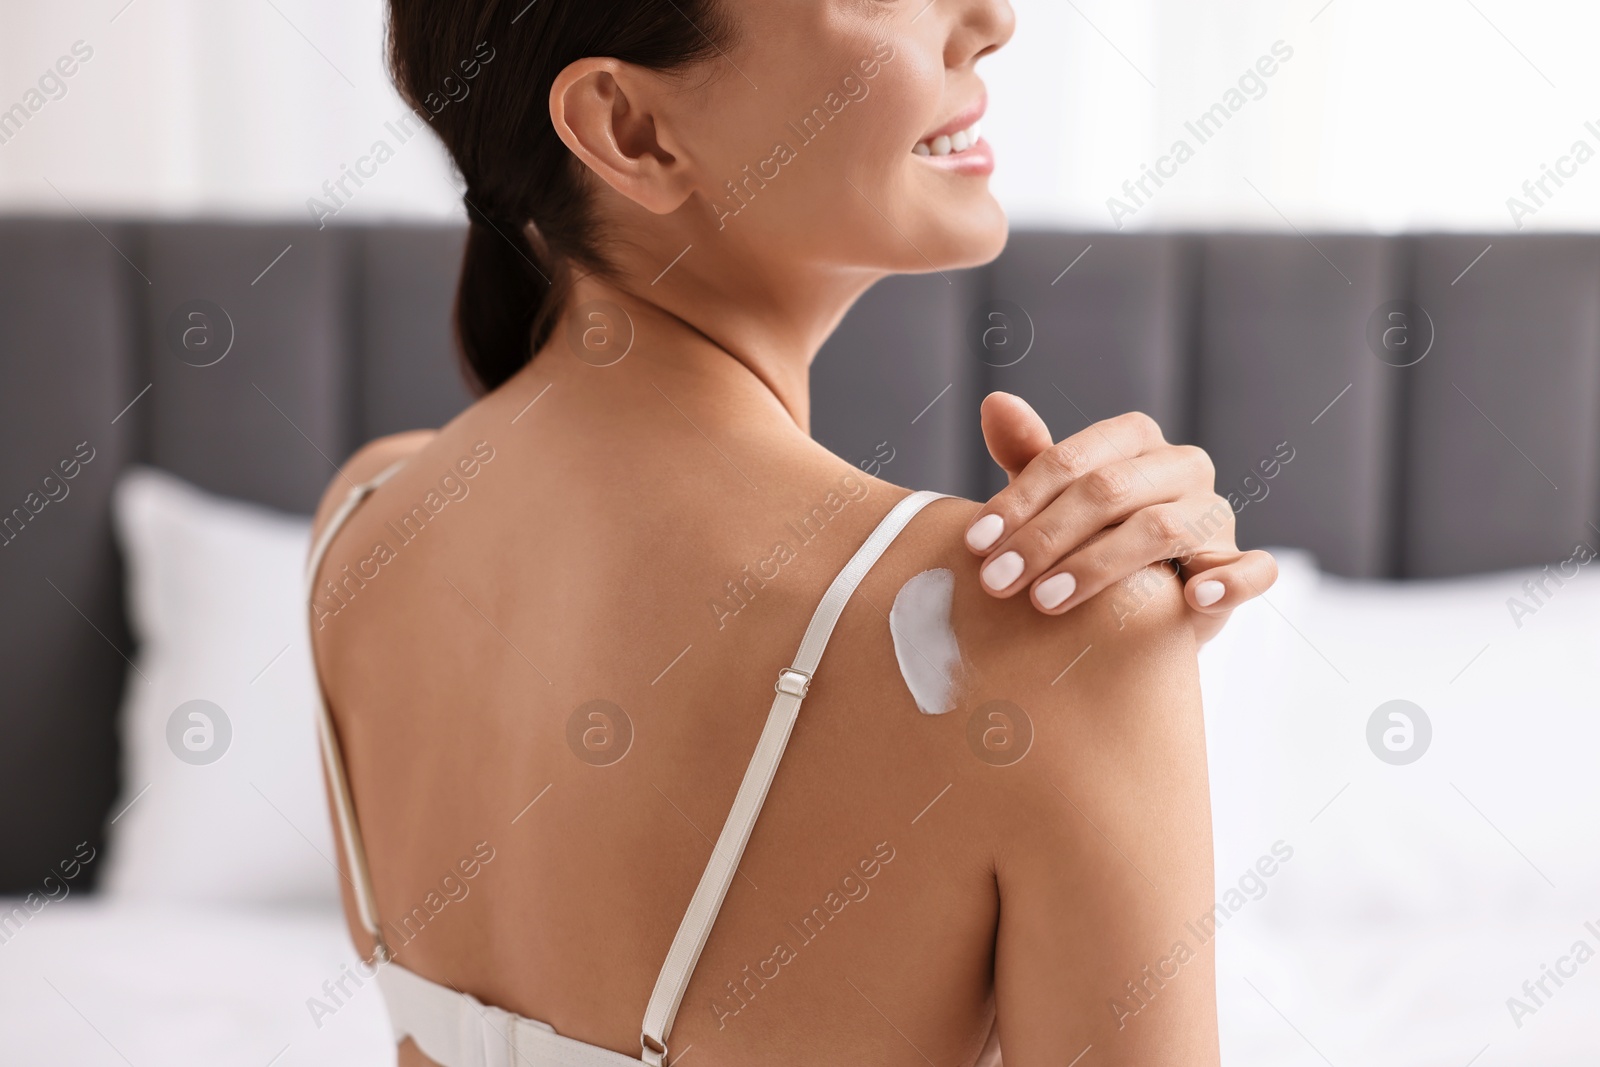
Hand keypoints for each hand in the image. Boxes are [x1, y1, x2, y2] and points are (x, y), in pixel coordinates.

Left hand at [963, 393, 1277, 644]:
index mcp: (1134, 441)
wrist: (1141, 608)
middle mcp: (1182, 467)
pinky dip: (1229, 581)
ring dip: (1099, 565)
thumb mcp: (1053, 502)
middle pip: (1110, 491)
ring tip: (1046, 601)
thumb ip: (1028, 456)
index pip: (1073, 460)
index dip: (1019, 499)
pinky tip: (1193, 600)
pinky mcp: (1240, 564)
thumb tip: (994, 402)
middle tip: (998, 581)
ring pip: (1164, 527)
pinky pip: (1252, 568)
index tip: (975, 543)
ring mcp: (1216, 515)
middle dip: (1045, 537)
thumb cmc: (1089, 540)